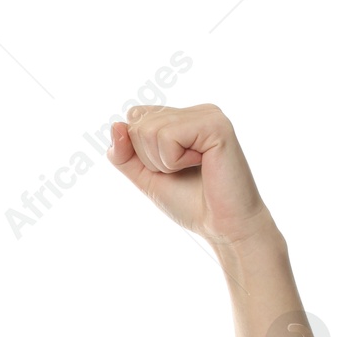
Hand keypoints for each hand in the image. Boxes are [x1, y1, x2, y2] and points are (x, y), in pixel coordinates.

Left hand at [106, 104, 275, 246]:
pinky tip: (201, 164)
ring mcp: (208, 114)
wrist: (221, 225)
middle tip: (181, 172)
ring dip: (163, 162)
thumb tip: (116, 124)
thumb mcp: (145, 176)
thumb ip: (124, 154)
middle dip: (150, 158)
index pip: (135, 117)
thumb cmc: (189, 202)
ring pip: (149, 130)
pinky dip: (174, 161)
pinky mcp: (216, 124)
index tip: (168, 168)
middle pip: (138, 124)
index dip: (138, 150)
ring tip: (192, 169)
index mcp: (182, 118)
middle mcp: (195, 111)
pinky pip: (168, 136)